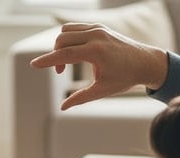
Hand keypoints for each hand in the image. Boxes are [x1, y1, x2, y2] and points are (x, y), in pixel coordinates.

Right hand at [30, 23, 167, 109]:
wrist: (145, 63)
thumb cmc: (125, 78)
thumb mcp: (102, 91)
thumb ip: (80, 98)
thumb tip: (62, 108)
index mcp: (96, 52)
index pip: (64, 54)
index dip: (47, 61)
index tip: (33, 65)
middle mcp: (96, 36)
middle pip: (62, 40)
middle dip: (55, 56)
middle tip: (60, 72)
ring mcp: (97, 28)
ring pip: (66, 31)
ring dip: (61, 46)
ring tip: (67, 63)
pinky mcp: (99, 27)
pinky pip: (75, 29)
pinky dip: (70, 40)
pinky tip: (75, 54)